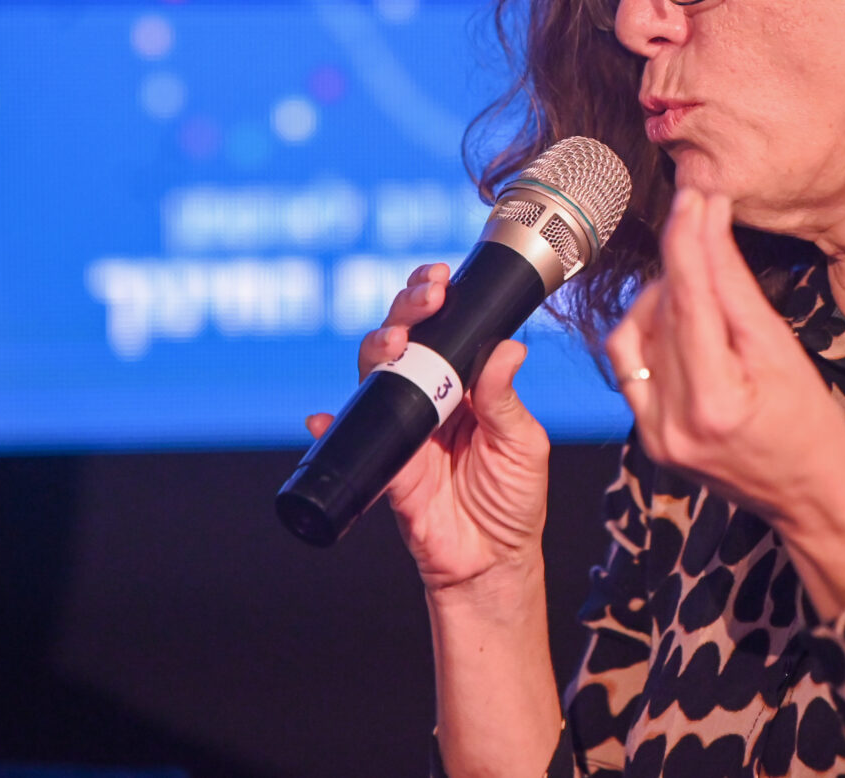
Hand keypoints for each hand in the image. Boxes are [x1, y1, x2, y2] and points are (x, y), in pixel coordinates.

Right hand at [306, 262, 550, 594]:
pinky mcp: (384, 460)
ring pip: (376, 373)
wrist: (490, 563)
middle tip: (422, 300)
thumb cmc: (514, 501)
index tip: (438, 280)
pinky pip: (351, 433)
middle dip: (405, 310)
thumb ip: (505, 399)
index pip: (447, 329)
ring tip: (390, 344)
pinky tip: (322, 417)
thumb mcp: (522, 444)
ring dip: (375, 350)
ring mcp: (404, 425)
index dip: (436, 300)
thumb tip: (509, 347)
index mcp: (468, 384)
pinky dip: (329, 423)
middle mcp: (431, 396)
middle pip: (405, 339)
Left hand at [603, 190, 844, 524]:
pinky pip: (631, 365)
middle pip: (664, 311)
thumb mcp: (780, 349)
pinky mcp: (647, 436)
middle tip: (702, 218)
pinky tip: (676, 316)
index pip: (689, 297)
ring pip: (638, 333)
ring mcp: (654, 433)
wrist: (811, 494)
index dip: (689, 238)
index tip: (695, 196)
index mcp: (714, 401)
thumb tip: (708, 225)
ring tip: (699, 278)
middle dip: (681, 257)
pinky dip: (649, 330)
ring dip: (662, 293)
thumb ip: (736, 287)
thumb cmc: (811, 424)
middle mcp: (672, 421)